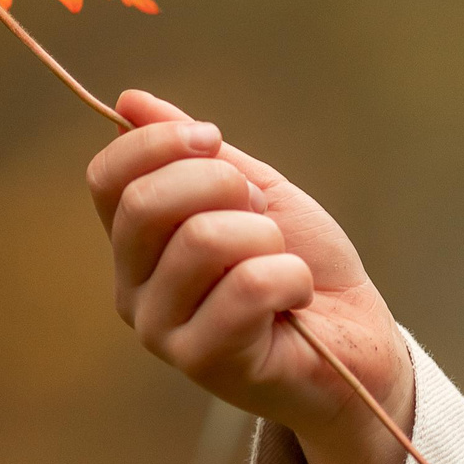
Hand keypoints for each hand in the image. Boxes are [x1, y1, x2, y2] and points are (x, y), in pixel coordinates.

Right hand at [87, 90, 413, 463]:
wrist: (355, 338)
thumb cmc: (300, 265)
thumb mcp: (251, 191)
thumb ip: (191, 152)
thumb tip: (129, 100)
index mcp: (137, 245)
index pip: (108, 179)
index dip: (159, 143)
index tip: (212, 139)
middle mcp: (133, 290)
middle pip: (144, 204)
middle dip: (219, 183)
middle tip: (258, 209)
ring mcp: (163, 331)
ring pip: (203, 240)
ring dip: (265, 236)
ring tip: (281, 262)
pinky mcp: (204, 363)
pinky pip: (249, 286)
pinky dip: (292, 276)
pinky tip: (297, 299)